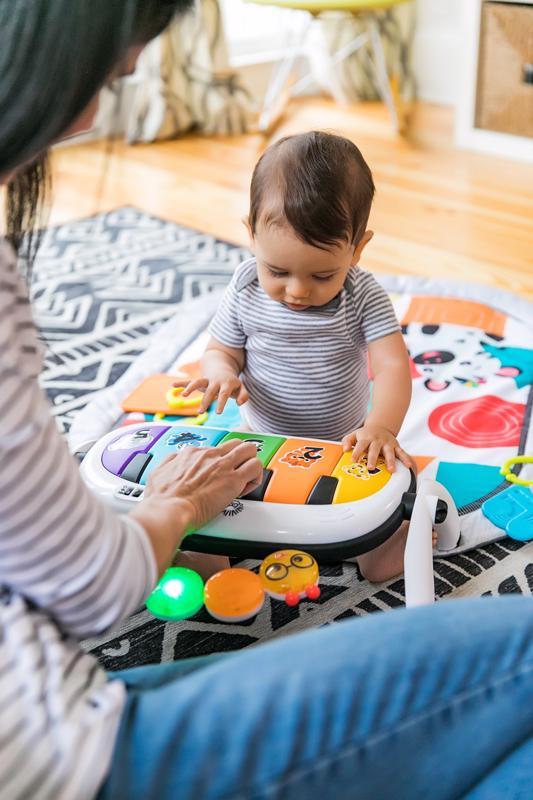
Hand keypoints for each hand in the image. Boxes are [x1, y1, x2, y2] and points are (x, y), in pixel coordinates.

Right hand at [143, 439, 261, 528]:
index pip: (216, 449)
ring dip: (251, 463)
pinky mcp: (234, 480)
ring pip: (250, 449)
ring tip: (246, 479)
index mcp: (192, 453)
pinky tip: (246, 488)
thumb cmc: (162, 499)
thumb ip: (169, 462)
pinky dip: (256, 477)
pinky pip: (255, 467)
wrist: (169, 510)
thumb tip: (174, 460)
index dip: (220, 462)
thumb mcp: (159, 472)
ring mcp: (223, 465)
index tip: (218, 475)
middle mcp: (209, 455)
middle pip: (236, 443)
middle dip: (241, 456)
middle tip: (238, 472)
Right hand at [174, 374, 248, 413]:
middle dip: (205, 401)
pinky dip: (181, 383)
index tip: (219, 412)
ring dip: (190, 388)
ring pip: (197, 382)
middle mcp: (215, 381)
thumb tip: (239, 403)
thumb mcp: (241, 387)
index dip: (222, 402)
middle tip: (200, 412)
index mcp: (226, 383)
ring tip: (184, 395)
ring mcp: (206, 380)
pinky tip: (172, 385)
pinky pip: (189, 381)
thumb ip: (243, 395)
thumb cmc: (232, 383)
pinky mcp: (199, 380)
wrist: (223, 367)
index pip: (224, 394)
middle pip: (209, 391)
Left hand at [341, 425, 413, 472]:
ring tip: (391, 470)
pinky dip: (405, 459)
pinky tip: (408, 465)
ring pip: (389, 452)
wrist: (380, 426)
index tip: (353, 460)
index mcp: (366, 438)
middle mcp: (377, 440)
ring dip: (390, 461)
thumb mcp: (354, 434)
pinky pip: (401, 452)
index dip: (356, 452)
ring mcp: (387, 443)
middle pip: (375, 449)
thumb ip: (347, 441)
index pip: (360, 445)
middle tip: (371, 468)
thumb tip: (345, 449)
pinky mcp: (395, 445)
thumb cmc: (365, 434)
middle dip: (373, 458)